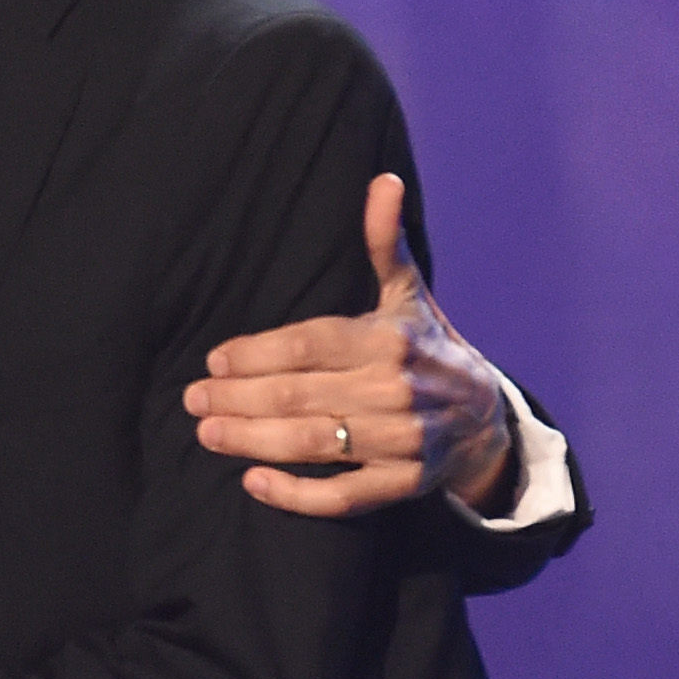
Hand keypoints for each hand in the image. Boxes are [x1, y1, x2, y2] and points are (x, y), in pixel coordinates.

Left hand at [183, 173, 514, 518]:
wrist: (486, 420)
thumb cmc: (428, 348)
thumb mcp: (408, 295)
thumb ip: (383, 243)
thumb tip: (383, 182)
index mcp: (389, 341)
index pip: (308, 345)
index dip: (256, 354)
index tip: (214, 358)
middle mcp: (394, 391)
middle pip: (299, 396)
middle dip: (237, 397)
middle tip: (192, 398)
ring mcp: (400, 443)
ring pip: (312, 444)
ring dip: (251, 440)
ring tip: (206, 432)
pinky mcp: (400, 486)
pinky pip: (341, 497)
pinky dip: (295, 493)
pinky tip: (252, 482)